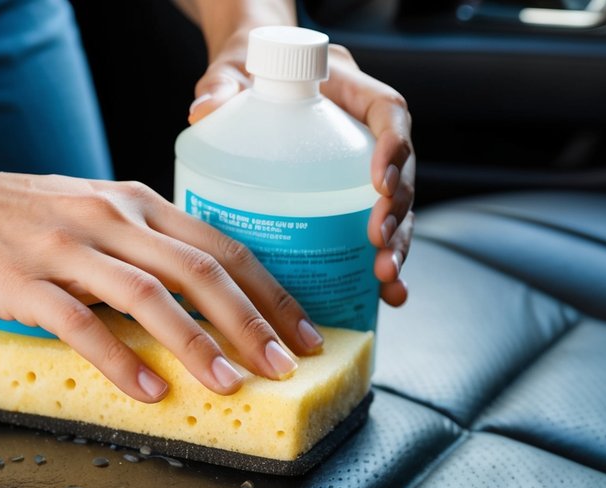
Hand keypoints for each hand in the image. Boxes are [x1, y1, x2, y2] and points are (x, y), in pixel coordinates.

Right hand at [0, 167, 324, 402]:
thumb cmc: (19, 220)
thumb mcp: (95, 218)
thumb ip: (145, 250)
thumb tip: (202, 303)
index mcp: (138, 205)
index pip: (222, 249)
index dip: (271, 293)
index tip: (306, 334)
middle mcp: (114, 220)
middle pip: (202, 271)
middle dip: (253, 323)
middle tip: (287, 367)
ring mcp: (70, 249)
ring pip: (151, 296)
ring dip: (199, 344)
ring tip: (232, 386)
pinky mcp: (26, 282)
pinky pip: (83, 324)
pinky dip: (122, 361)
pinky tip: (150, 392)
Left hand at [189, 34, 412, 307]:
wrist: (253, 82)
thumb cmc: (250, 73)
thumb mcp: (234, 72)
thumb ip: (221, 85)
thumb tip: (204, 110)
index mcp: (351, 91)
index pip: (389, 112)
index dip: (393, 147)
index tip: (378, 181)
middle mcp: (366, 132)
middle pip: (402, 173)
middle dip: (397, 213)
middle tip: (379, 242)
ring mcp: (363, 171)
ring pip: (397, 210)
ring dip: (397, 245)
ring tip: (386, 277)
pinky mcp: (349, 203)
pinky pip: (375, 235)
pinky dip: (381, 266)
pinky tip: (384, 297)